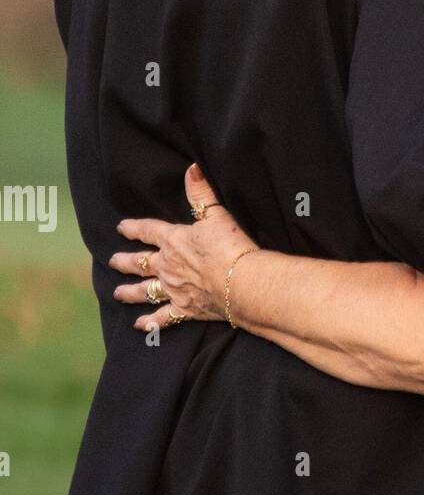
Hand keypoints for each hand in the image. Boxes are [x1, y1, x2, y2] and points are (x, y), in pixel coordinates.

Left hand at [109, 164, 257, 329]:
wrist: (240, 281)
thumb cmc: (230, 245)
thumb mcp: (216, 214)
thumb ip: (202, 192)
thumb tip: (192, 168)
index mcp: (174, 241)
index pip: (148, 231)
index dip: (134, 228)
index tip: (121, 227)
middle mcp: (168, 266)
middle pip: (140, 263)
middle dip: (125, 261)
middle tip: (112, 261)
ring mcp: (174, 289)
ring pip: (145, 290)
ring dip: (130, 292)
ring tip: (117, 293)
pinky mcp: (185, 309)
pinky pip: (162, 318)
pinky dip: (150, 322)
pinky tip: (139, 326)